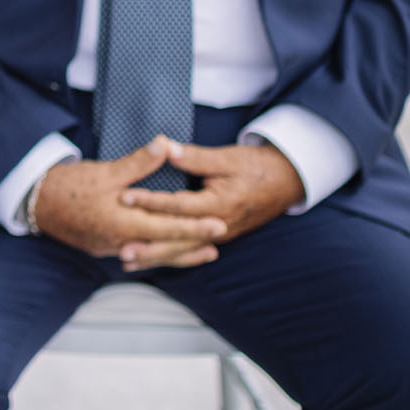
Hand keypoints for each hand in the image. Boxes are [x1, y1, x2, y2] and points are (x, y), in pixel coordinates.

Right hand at [31, 138, 228, 270]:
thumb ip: (138, 163)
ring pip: (152, 253)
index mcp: (122, 223)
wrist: (35, 204)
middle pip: (164, 247)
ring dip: (178, 253)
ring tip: (203, 253)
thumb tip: (166, 145)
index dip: (195, 227)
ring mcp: (111, 248)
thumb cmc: (68, 186)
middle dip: (193, 245)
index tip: (219, 226)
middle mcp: (120, 241)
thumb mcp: (105, 172)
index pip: (167, 227)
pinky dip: (156, 252)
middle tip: (219, 242)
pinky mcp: (103, 247)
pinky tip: (165, 250)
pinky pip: (137, 252)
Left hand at [118, 140, 304, 255]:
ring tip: (127, 261)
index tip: (125, 198)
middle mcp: (220, 226)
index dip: (150, 201)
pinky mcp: (219, 236)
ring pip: (183, 250)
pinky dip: (169, 255)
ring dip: (156, 256)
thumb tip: (167, 148)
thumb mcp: (228, 157)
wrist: (288, 181)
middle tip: (122, 249)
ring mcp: (220, 235)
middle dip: (150, 245)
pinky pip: (190, 249)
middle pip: (179, 238)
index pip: (179, 206)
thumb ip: (195, 157)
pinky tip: (149, 260)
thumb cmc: (258, 166)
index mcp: (221, 205)